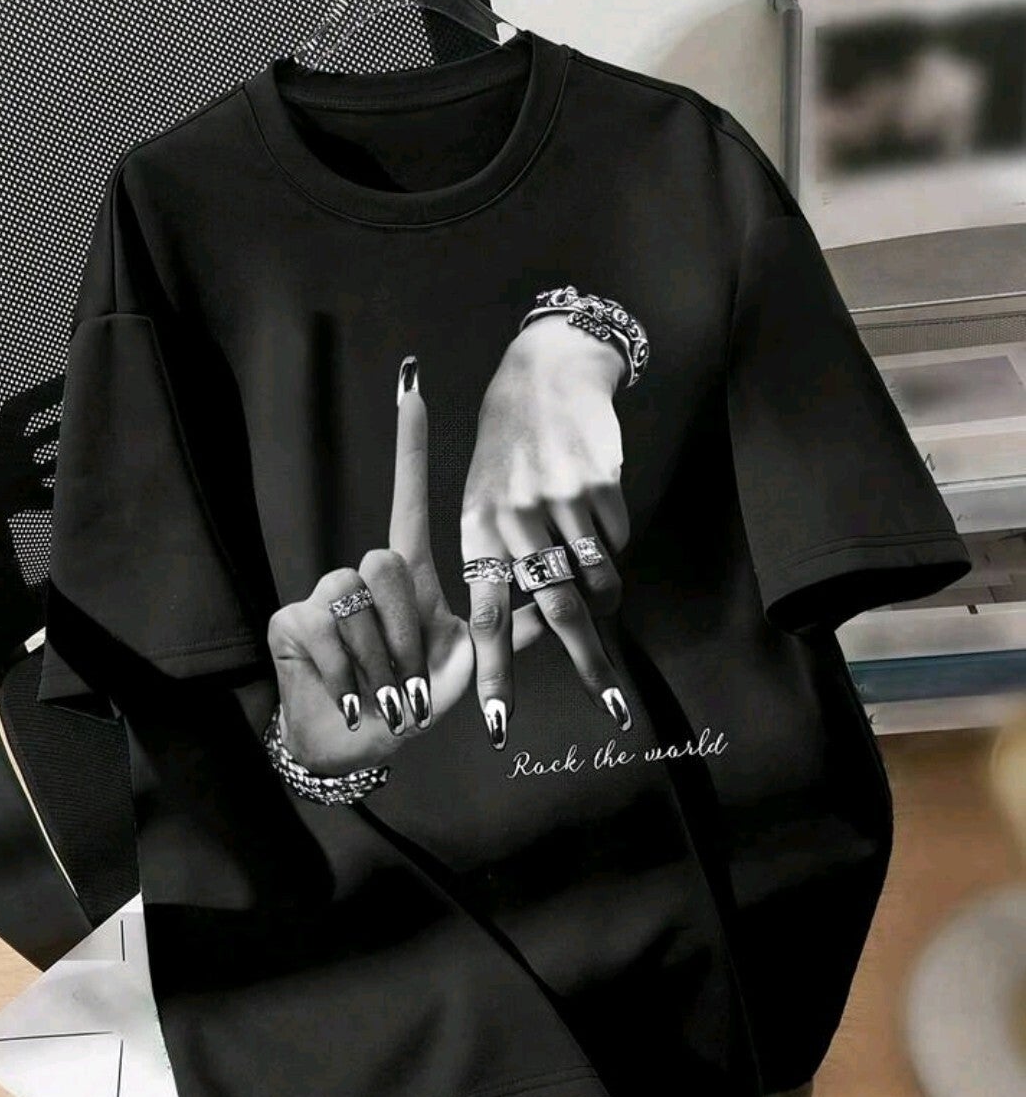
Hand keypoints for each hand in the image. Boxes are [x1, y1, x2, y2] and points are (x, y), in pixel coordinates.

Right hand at [268, 356, 543, 775]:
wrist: (359, 747)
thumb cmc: (414, 702)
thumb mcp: (467, 662)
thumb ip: (512, 628)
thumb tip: (562, 597)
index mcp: (408, 577)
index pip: (409, 499)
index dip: (410, 447)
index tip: (413, 387)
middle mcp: (364, 575)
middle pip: (389, 558)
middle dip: (408, 630)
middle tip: (412, 678)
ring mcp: (326, 594)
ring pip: (361, 593)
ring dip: (385, 658)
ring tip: (387, 691)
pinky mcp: (294, 620)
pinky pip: (329, 627)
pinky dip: (351, 674)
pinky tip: (353, 697)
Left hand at [461, 315, 632, 737]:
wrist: (544, 374)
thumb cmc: (507, 451)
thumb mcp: (482, 500)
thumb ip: (500, 561)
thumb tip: (534, 627)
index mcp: (476, 529)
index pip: (486, 615)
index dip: (495, 671)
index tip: (501, 722)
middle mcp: (515, 518)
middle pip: (558, 609)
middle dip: (588, 662)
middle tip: (613, 706)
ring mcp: (560, 501)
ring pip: (598, 578)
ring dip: (606, 594)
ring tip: (599, 581)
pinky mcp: (600, 484)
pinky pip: (619, 542)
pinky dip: (613, 543)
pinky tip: (594, 511)